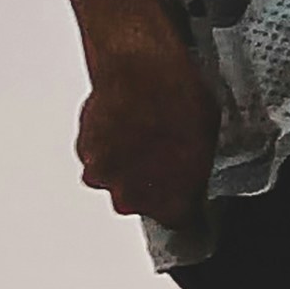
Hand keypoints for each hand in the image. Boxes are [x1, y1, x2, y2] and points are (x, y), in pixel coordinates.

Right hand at [76, 35, 214, 233]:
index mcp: (168, 203)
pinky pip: (97, 155)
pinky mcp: (84, 150)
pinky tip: (124, 121)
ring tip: (141, 133)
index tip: (185, 189)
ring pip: (115, 178)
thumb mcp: (205, 142)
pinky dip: (107, 143)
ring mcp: (103, 175)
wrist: (142, 69)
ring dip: (124, 162)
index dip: (182, 201)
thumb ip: (191, 172)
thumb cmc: (179, 102)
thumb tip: (187, 174)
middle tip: (162, 153)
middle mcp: (130, 198)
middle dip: (149, 182)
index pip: (178, 219)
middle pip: (139, 201)